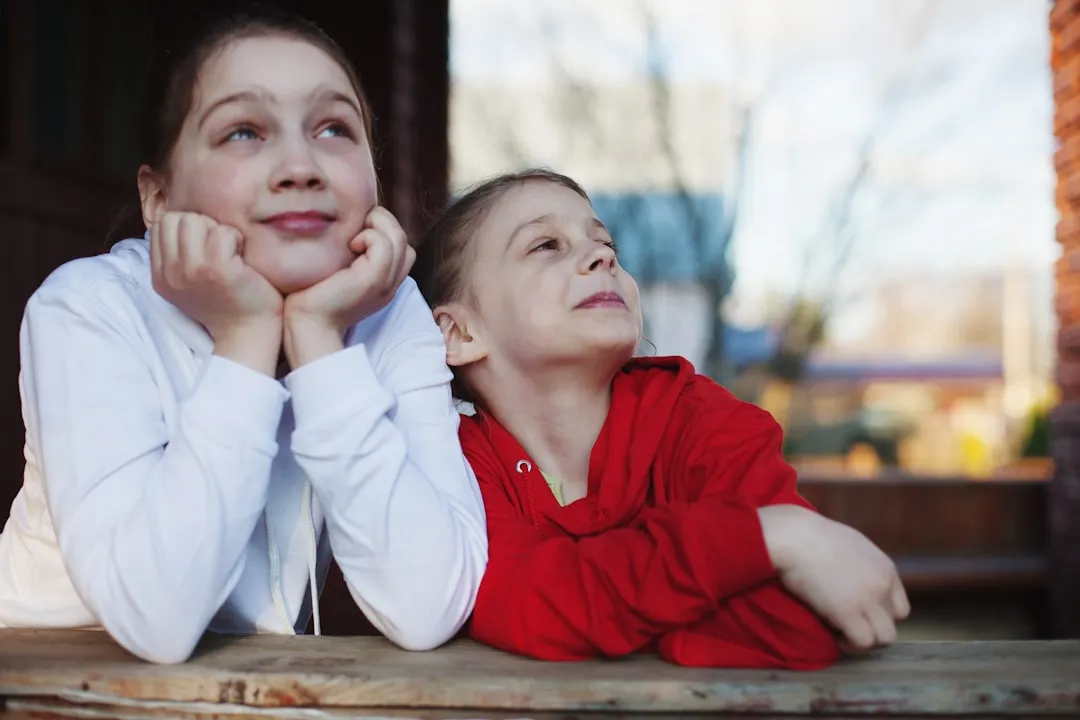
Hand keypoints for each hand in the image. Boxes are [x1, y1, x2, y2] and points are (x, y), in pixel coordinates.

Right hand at [151, 212, 282, 374]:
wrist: (248, 333)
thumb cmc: (228, 302)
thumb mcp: (190, 281)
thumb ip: (180, 254)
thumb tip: (184, 218)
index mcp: (161, 275)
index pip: (161, 224)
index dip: (188, 226)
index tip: (207, 246)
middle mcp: (171, 274)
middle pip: (176, 218)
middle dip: (202, 225)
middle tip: (221, 248)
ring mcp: (192, 272)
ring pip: (194, 220)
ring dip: (218, 230)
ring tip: (231, 252)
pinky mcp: (217, 271)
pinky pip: (222, 233)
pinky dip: (236, 238)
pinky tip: (242, 258)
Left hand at [282, 206, 413, 368]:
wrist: (307, 324)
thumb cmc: (312, 295)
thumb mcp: (338, 271)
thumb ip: (350, 254)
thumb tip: (347, 223)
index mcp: (384, 282)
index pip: (402, 247)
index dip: (383, 230)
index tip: (357, 230)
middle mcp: (390, 284)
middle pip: (403, 239)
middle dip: (382, 221)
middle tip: (355, 225)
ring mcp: (385, 283)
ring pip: (398, 238)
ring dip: (377, 224)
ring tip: (353, 234)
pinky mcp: (373, 280)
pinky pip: (384, 245)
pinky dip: (369, 235)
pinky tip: (349, 245)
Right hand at [759, 504, 909, 652]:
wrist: (794, 536)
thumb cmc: (811, 535)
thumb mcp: (850, 545)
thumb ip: (862, 566)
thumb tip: (855, 581)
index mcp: (885, 568)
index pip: (900, 608)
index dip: (879, 615)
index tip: (858, 614)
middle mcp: (882, 585)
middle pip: (892, 624)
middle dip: (871, 629)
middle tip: (847, 625)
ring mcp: (867, 599)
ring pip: (884, 638)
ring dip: (863, 640)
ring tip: (840, 633)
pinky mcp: (848, 612)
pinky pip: (862, 642)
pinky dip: (848, 644)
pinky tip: (832, 634)